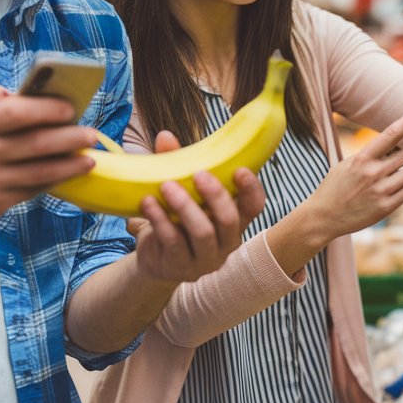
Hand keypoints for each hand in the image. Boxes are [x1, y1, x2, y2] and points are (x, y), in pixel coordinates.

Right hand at [0, 85, 99, 228]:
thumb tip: (17, 91)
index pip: (15, 111)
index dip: (47, 108)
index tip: (70, 108)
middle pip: (34, 143)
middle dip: (69, 138)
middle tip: (91, 134)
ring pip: (39, 171)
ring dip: (69, 165)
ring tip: (89, 159)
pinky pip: (32, 190)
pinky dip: (53, 182)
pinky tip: (68, 175)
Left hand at [130, 128, 265, 283]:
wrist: (153, 258)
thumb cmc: (174, 219)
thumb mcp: (178, 190)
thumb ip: (176, 164)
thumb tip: (165, 136)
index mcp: (233, 220)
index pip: (254, 206)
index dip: (251, 189)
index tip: (239, 169)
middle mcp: (226, 242)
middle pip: (230, 219)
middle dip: (216, 195)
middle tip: (198, 174)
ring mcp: (204, 259)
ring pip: (203, 232)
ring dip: (185, 206)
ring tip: (166, 186)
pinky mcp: (180, 267)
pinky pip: (173, 242)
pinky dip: (160, 220)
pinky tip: (148, 203)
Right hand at [303, 103, 402, 240]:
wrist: (323, 216)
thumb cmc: (335, 186)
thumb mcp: (347, 164)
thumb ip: (370, 155)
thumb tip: (398, 150)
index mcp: (362, 158)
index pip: (392, 133)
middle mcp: (373, 172)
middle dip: (396, 160)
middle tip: (380, 169)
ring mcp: (380, 191)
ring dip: (400, 177)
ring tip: (379, 185)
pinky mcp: (386, 207)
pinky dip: (401, 191)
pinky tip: (384, 196)